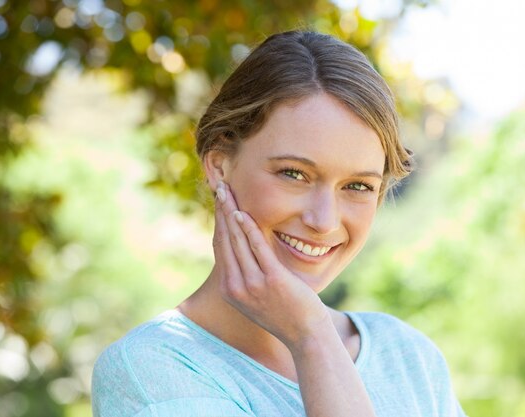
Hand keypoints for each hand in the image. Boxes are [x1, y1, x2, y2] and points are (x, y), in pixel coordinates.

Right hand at [213, 181, 330, 348]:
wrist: (305, 335)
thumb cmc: (286, 313)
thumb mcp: (258, 296)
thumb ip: (248, 275)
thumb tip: (246, 250)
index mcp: (231, 289)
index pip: (220, 247)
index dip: (219, 221)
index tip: (219, 201)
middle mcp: (236, 286)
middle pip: (225, 240)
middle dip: (221, 211)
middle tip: (219, 187)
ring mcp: (253, 284)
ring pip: (237, 241)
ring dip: (231, 212)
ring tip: (227, 191)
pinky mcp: (272, 280)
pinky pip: (257, 248)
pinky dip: (249, 229)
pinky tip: (243, 212)